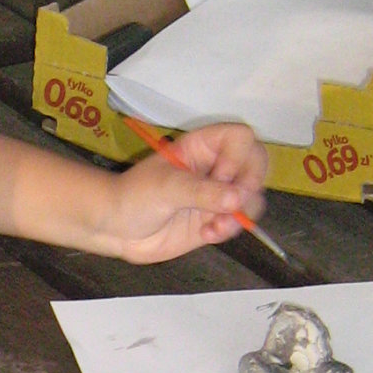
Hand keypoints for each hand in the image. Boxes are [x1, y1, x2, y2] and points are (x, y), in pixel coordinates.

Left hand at [108, 122, 268, 262]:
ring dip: (241, 214)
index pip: (240, 137)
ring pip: (252, 196)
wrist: (116, 229)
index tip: (220, 177)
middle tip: (230, 205)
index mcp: (203, 146)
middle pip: (256, 165)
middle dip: (249, 187)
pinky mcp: (215, 219)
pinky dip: (230, 229)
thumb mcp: (166, 188)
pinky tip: (207, 234)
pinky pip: (239, 221)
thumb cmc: (133, 196)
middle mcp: (215, 167)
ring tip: (215, 227)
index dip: (238, 156)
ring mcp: (217, 194)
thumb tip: (238, 198)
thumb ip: (202, 192)